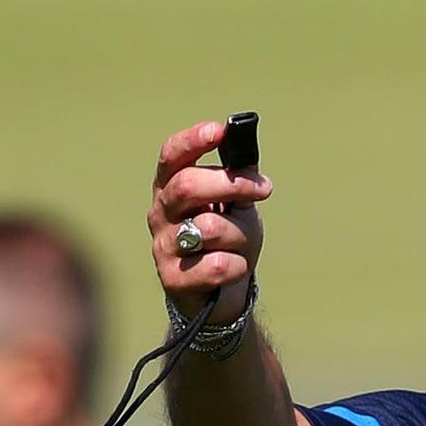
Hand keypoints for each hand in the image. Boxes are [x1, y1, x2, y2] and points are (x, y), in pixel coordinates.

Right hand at [150, 120, 272, 321]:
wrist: (221, 294)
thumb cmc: (228, 241)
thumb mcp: (237, 205)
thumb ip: (238, 178)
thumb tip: (245, 148)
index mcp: (171, 187)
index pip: (172, 156)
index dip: (193, 140)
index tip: (220, 130)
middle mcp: (160, 212)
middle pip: (188, 186)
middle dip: (230, 184)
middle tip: (264, 188)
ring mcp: (163, 246)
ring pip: (209, 228)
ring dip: (240, 234)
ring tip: (242, 244)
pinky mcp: (173, 279)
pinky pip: (217, 265)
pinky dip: (238, 265)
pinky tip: (235, 268)